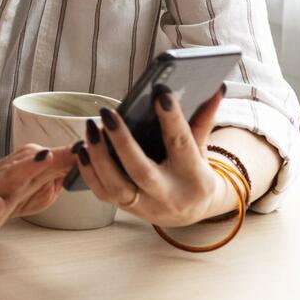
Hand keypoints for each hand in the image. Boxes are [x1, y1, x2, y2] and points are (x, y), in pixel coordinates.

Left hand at [73, 88, 230, 227]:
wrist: (190, 212)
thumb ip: (203, 119)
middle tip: (107, 112)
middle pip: (142, 171)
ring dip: (99, 156)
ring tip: (91, 126)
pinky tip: (83, 147)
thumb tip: (217, 87)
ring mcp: (147, 206)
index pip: (181, 144)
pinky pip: (103, 194)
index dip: (171, 118)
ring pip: (117, 186)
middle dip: (122, 142)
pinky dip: (89, 171)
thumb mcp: (202, 148)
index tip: (160, 92)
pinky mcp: (127, 209)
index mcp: (195, 177)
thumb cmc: (193, 171)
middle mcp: (170, 195)